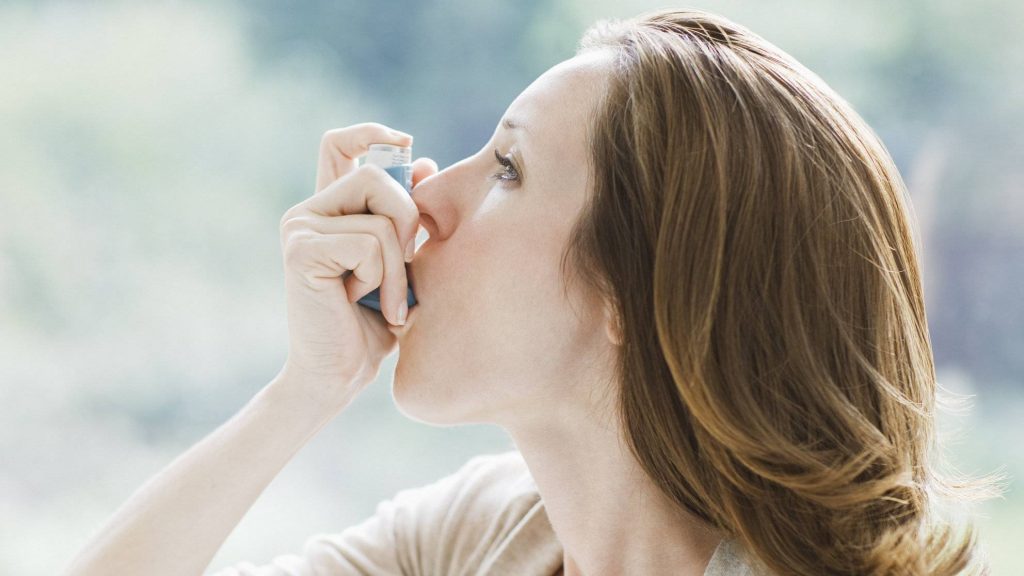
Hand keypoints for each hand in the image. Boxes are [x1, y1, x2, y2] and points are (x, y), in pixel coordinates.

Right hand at [277, 122, 437, 408]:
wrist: (339, 373)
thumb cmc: (374, 322)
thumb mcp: (400, 261)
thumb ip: (407, 216)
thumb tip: (425, 162)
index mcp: (330, 210)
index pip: (339, 144)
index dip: (372, 133)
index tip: (406, 143)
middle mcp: (308, 212)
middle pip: (376, 174)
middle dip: (407, 220)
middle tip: (404, 267)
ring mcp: (300, 227)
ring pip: (380, 213)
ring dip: (398, 264)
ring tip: (385, 298)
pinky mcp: (301, 249)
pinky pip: (369, 243)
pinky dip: (383, 278)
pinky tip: (362, 302)